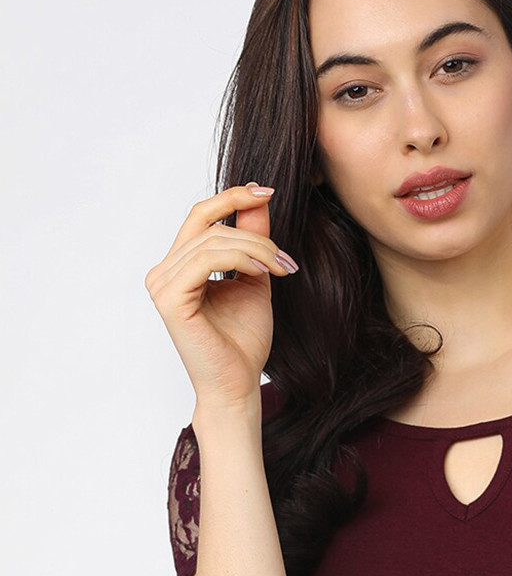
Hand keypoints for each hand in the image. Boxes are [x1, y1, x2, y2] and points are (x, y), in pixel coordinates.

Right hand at [144, 183, 300, 410]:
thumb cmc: (243, 341)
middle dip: (251, 229)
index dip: (231, 198)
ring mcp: (163, 284)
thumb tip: (259, 198)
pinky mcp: (170, 299)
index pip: (201, 216)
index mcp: (180, 266)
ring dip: (256, 249)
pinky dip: (240, 258)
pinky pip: (206, 259)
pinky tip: (262, 271)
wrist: (239, 383)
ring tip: (281, 268)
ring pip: (212, 241)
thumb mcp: (255, 278)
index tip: (267, 191)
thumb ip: (253, 239)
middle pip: (207, 223)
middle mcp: (164, 271)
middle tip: (284, 254)